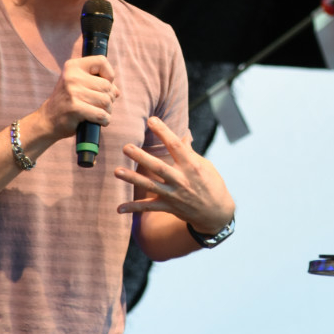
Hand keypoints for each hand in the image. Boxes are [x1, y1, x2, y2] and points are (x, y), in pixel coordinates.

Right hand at [32, 55, 119, 144]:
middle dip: (109, 98)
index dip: (109, 74)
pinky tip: (100, 121)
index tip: (104, 85)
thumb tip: (117, 91)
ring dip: (107, 110)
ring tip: (99, 113)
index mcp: (73, 66)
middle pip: (107, 85)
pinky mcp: (75, 108)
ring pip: (106, 100)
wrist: (47, 120)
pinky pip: (101, 114)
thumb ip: (97, 83)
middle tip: (100, 105)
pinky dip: (104, 120)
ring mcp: (73, 92)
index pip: (102, 61)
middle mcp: (72, 76)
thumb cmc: (67, 102)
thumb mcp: (77, 85)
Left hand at [115, 116, 234, 232]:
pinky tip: (119, 208)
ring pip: (150, 186)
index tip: (151, 120)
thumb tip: (184, 135)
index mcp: (192, 166)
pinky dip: (133, 208)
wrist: (216, 214)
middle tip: (126, 147)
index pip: (176, 146)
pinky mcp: (168, 207)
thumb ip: (190, 152)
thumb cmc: (212, 184)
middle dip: (141, 157)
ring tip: (117, 171)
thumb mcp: (205, 166)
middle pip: (158, 167)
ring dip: (132, 179)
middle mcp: (181, 180)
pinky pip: (148, 207)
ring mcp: (174, 195)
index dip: (164, 132)